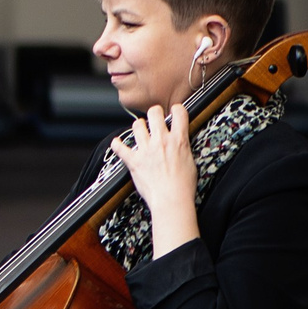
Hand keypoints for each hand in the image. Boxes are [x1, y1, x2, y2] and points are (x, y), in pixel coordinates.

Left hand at [111, 103, 197, 256]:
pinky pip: (120, 147)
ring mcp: (146, 150)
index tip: (174, 111)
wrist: (171, 199)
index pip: (179, 113)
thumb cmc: (183, 186)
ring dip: (138, 126)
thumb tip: (180, 143)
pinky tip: (117, 143)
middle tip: (154, 117)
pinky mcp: (134, 161)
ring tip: (140, 130)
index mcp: (179, 140)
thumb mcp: (190, 161)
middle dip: (154, 113)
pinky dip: (117, 144)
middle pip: (154, 113)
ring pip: (137, 125)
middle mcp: (161, 141)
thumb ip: (183, 148)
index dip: (176, 109)